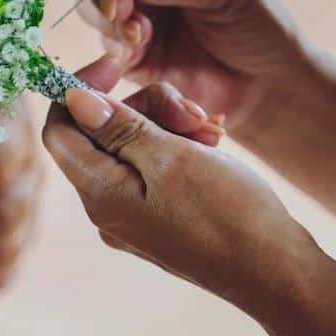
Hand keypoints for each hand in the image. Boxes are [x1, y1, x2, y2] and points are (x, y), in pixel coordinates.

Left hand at [42, 81, 318, 315]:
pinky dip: (179, 146)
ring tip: (211, 131)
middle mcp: (108, 208)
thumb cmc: (228, 213)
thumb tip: (71, 100)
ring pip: (133, 145)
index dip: (79, 89)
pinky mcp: (159, 218)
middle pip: (103, 132)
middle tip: (193, 111)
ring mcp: (133, 216)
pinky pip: (154, 167)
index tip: (119, 64)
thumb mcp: (171, 157)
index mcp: (100, 194)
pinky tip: (212, 144)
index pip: (59, 129)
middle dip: (146, 107)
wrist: (276, 271)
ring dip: (170, 124)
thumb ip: (118, 127)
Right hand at [81, 0, 304, 132]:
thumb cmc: (257, 21)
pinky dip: (114, 46)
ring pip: (94, 5)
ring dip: (106, 18)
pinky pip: (106, 42)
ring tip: (135, 35)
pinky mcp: (130, 50)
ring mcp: (136, 10)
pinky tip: (134, 54)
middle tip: (120, 9)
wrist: (267, 82)